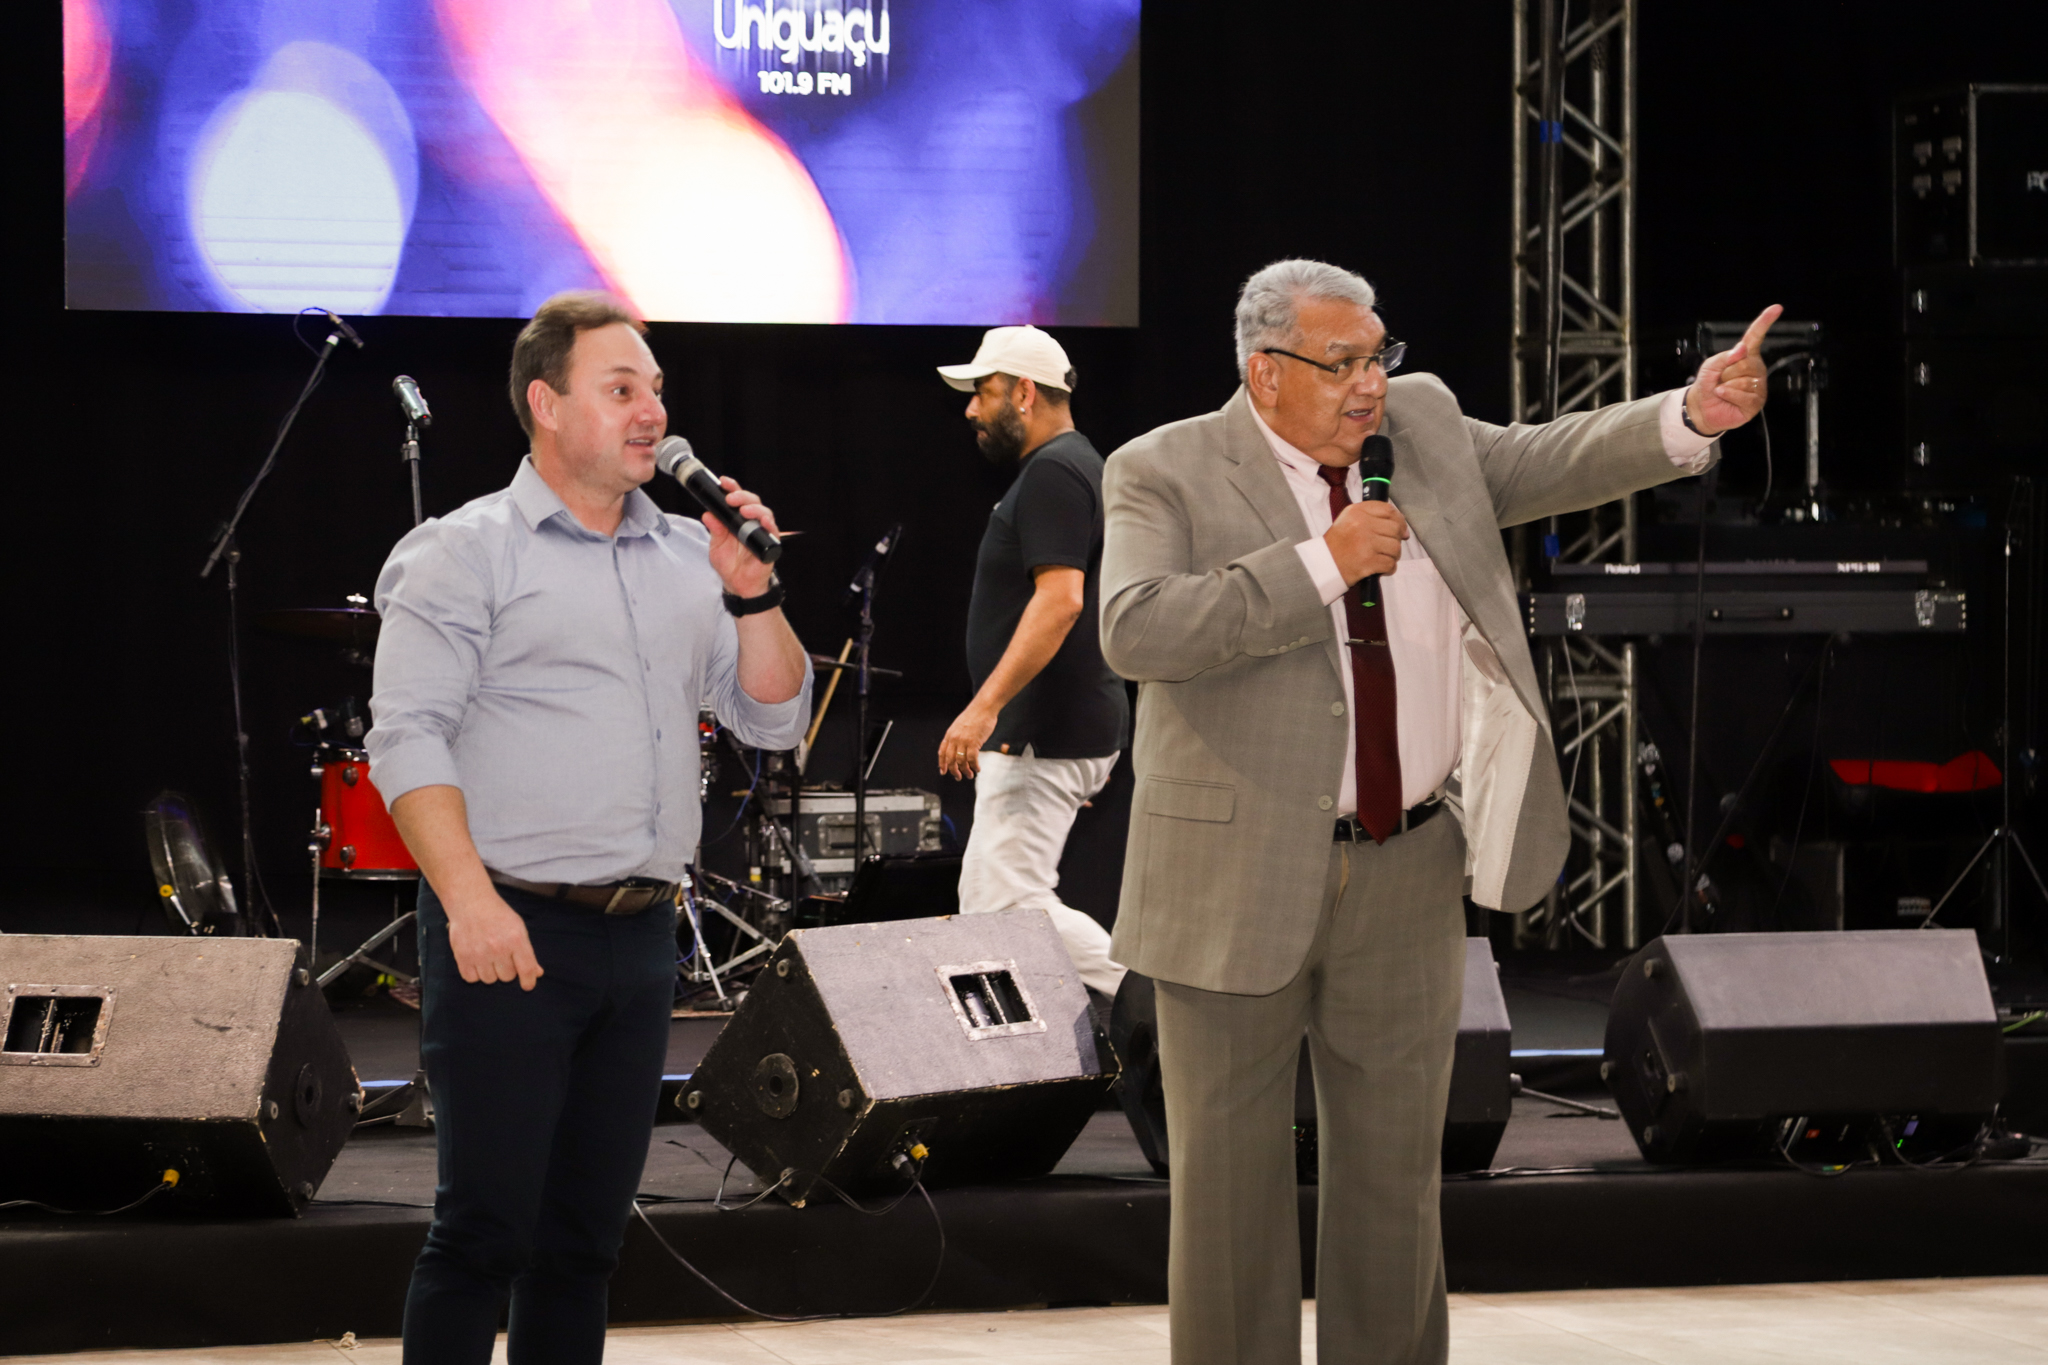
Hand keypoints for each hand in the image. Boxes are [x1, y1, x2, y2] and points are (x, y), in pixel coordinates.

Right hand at [445, 890, 543, 990]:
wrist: (470, 902)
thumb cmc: (497, 914)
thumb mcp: (518, 928)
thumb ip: (527, 952)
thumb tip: (537, 973)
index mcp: (516, 939)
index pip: (526, 969)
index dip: (529, 981)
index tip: (527, 985)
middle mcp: (498, 948)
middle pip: (507, 977)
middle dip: (507, 970)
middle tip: (501, 957)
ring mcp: (479, 953)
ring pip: (489, 980)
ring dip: (490, 972)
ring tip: (487, 956)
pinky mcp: (462, 956)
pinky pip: (471, 978)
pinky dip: (474, 973)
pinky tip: (476, 960)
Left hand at [702, 477, 781, 599]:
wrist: (738, 585)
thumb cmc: (729, 564)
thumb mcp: (716, 546)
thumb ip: (714, 530)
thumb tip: (708, 515)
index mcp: (737, 520)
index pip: (737, 499)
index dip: (732, 488)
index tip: (723, 482)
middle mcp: (751, 523)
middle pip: (752, 501)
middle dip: (742, 496)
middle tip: (731, 499)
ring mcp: (761, 532)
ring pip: (764, 512)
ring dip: (755, 508)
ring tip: (744, 510)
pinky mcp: (770, 543)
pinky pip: (773, 531)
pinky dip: (769, 524)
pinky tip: (763, 521)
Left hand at [939, 703, 996, 778]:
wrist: (983, 708)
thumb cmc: (975, 716)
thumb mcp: (960, 726)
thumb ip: (957, 737)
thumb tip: (958, 750)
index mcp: (949, 734)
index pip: (942, 752)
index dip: (942, 764)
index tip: (943, 772)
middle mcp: (954, 739)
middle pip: (950, 760)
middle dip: (954, 771)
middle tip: (958, 777)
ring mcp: (963, 741)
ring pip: (961, 761)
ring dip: (965, 771)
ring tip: (970, 775)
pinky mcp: (973, 742)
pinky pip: (972, 759)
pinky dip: (974, 766)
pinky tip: (977, 769)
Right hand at [1324, 499, 1408, 585]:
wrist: (1323, 565)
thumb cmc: (1337, 544)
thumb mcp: (1348, 520)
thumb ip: (1372, 517)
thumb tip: (1403, 529)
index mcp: (1356, 511)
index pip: (1388, 510)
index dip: (1399, 520)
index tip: (1401, 530)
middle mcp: (1362, 524)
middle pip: (1395, 529)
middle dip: (1396, 539)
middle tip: (1388, 547)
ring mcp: (1366, 543)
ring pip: (1395, 547)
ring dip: (1393, 555)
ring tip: (1382, 558)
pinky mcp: (1368, 561)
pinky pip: (1390, 564)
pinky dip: (1389, 568)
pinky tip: (1380, 568)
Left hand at [1686, 304, 1782, 435]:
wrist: (1702, 407)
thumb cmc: (1708, 383)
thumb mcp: (1711, 365)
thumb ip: (1725, 356)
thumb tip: (1742, 349)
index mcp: (1746, 356)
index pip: (1756, 336)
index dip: (1765, 322)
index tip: (1776, 308)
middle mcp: (1756, 368)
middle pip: (1745, 363)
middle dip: (1727, 372)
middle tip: (1721, 379)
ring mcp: (1759, 385)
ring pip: (1745, 380)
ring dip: (1727, 385)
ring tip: (1723, 389)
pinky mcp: (1757, 402)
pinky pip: (1744, 395)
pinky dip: (1730, 395)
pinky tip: (1725, 396)